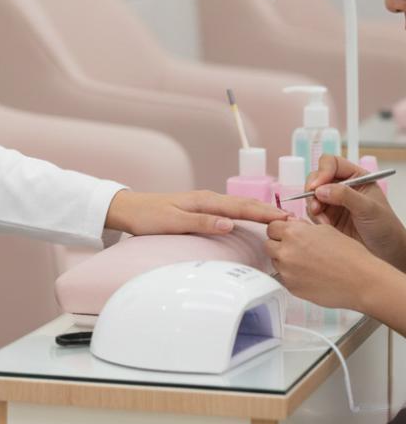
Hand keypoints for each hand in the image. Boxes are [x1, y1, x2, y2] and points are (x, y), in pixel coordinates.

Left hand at [104, 189, 288, 236]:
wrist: (128, 210)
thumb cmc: (148, 217)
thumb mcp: (173, 222)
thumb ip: (201, 222)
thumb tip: (230, 223)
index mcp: (204, 200)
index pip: (242, 207)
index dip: (265, 213)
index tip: (287, 219)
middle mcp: (207, 199)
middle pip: (245, 204)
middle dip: (269, 211)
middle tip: (295, 221)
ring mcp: (204, 203)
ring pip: (238, 207)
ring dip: (259, 212)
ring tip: (280, 221)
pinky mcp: (200, 209)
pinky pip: (229, 210)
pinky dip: (245, 214)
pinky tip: (251, 221)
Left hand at [265, 216, 383, 309]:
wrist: (363, 281)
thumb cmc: (350, 255)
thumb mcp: (325, 230)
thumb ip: (302, 227)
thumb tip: (290, 224)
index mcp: (292, 233)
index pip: (272, 227)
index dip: (281, 231)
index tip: (288, 235)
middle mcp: (285, 251)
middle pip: (269, 244)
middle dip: (280, 245)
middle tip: (297, 250)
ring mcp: (287, 271)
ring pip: (276, 262)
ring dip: (285, 261)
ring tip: (307, 264)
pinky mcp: (292, 287)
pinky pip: (284, 278)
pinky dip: (293, 276)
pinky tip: (310, 276)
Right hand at [304, 155, 405, 268]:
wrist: (386, 253)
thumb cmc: (386, 228)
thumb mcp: (369, 209)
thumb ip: (345, 196)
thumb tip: (320, 189)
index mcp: (356, 177)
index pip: (331, 163)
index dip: (322, 171)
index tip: (317, 186)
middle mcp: (342, 186)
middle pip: (316, 177)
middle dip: (313, 191)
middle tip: (316, 206)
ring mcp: (332, 201)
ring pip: (311, 195)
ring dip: (313, 207)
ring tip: (324, 221)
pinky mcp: (326, 215)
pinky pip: (311, 211)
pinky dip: (314, 218)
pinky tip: (326, 226)